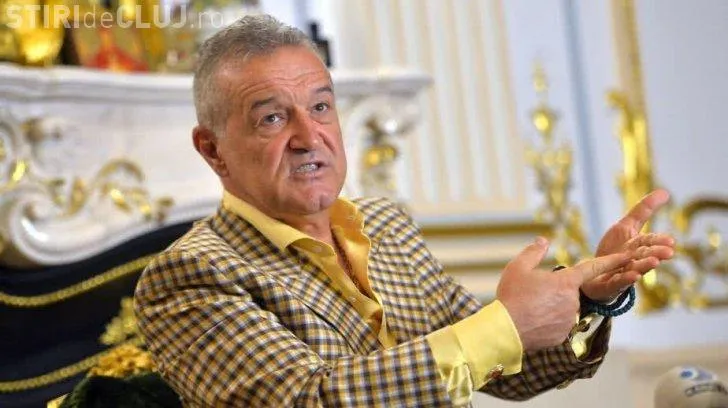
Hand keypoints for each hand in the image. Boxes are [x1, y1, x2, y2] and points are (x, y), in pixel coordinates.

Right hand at [497, 237, 630, 350]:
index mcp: (566, 281)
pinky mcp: (563, 335)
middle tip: (531, 295)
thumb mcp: (518, 268)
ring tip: (529, 309)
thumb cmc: (512, 296)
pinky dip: (547, 323)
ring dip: (550, 307)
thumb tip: (543, 240)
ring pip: (562, 308)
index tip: (628, 256)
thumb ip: (533, 252)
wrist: (506, 330)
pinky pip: (557, 325)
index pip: (593, 267)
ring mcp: (569, 320)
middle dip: (553, 291)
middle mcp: (573, 300)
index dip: (612, 260)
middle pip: (567, 291)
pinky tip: (532, 322)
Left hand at [582, 189, 675, 301]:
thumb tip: (665, 192)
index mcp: (638, 246)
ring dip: (645, 266)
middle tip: (668, 252)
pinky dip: (626, 280)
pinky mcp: (610, 285)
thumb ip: (643, 210)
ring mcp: (623, 273)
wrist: (594, 273)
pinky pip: (618, 282)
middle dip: (657, 254)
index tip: (671, 241)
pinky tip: (633, 276)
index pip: (650, 242)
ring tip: (655, 263)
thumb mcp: (626, 226)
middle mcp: (633, 260)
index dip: (660, 241)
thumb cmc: (614, 250)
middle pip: (645, 256)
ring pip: (635, 269)